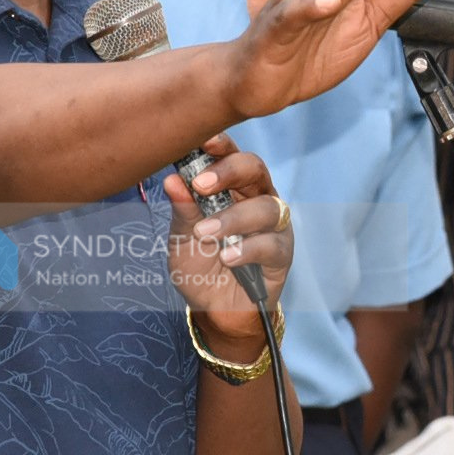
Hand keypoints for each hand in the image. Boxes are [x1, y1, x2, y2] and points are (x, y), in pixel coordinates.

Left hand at [164, 135, 293, 349]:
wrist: (214, 311)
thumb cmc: (200, 266)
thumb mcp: (181, 238)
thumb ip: (182, 210)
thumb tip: (172, 179)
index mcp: (232, 187)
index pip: (231, 156)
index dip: (221, 145)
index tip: (202, 143)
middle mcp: (257, 198)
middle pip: (255, 170)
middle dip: (229, 172)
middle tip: (200, 185)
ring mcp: (273, 226)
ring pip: (266, 207)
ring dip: (233, 218)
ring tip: (206, 234)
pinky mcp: (282, 254)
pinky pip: (271, 244)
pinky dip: (247, 249)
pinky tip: (227, 257)